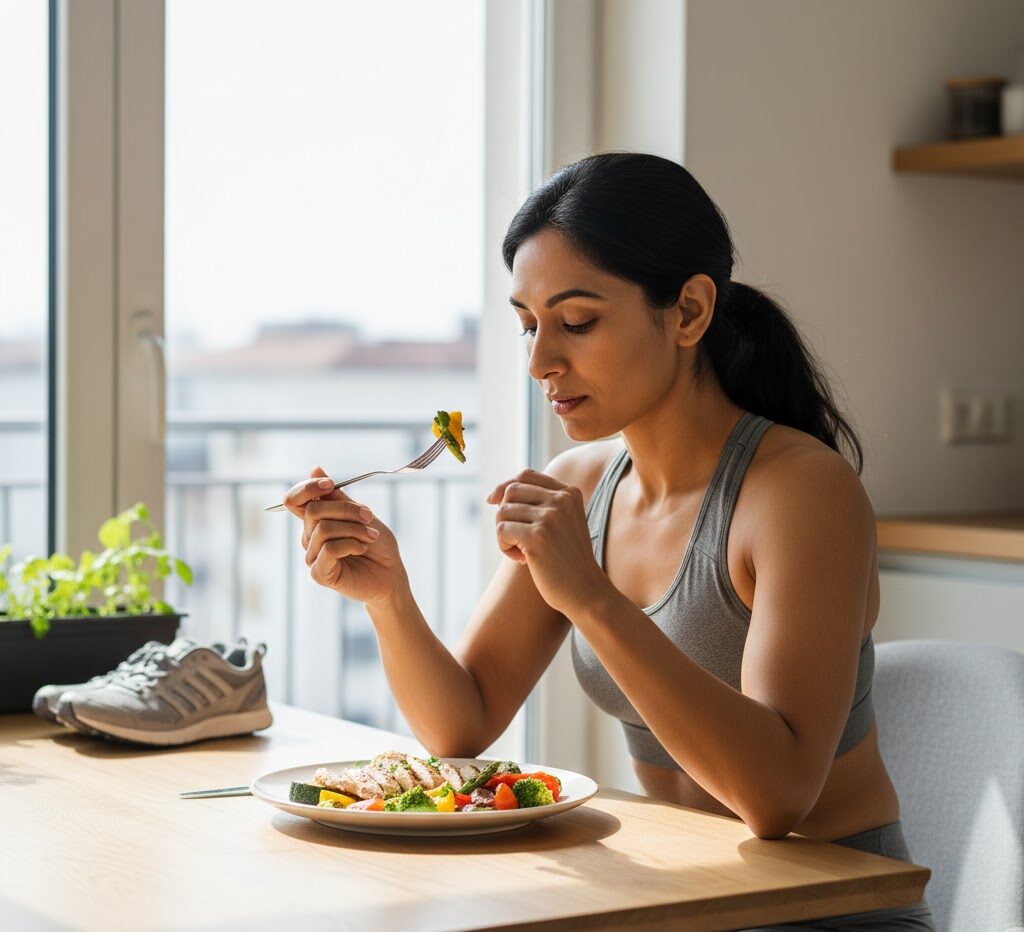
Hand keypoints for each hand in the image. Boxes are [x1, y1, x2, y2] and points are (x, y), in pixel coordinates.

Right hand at [283, 466, 407, 606]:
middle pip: (313, 510)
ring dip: (354, 529)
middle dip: (346, 509)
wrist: (391, 574)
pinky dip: (351, 545)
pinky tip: (361, 550)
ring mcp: (312, 556)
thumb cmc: (377, 544)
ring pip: (324, 529)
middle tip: (369, 517)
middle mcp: (310, 537)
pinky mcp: (319, 573)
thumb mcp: (360, 514)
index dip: (307, 487)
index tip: (329, 484)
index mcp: (317, 521)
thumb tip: (314, 469)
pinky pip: (330, 549)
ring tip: (371, 537)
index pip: (294, 500)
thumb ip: (337, 497)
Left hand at [486, 469, 606, 616]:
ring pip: (503, 511)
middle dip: (505, 514)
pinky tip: (521, 559)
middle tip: (516, 537)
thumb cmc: (568, 559)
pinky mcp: (537, 536)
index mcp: (569, 493)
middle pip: (511, 491)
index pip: (526, 475)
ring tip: (520, 551)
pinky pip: (502, 530)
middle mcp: (561, 500)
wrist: (586, 591)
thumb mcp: (562, 523)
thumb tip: (494, 495)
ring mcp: (550, 517)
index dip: (505, 486)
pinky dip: (504, 546)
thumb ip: (540, 504)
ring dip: (504, 534)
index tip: (493, 502)